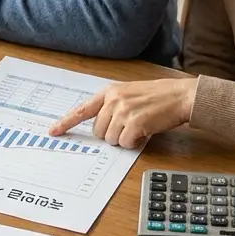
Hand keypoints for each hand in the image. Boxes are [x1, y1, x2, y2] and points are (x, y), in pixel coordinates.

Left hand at [47, 78, 196, 148]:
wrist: (181, 95)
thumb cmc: (159, 97)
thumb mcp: (130, 94)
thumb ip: (112, 106)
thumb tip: (101, 127)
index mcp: (110, 91)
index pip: (82, 109)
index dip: (66, 122)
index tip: (53, 131)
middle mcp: (113, 100)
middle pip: (98, 131)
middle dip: (112, 135)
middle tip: (129, 128)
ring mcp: (123, 111)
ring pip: (111, 139)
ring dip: (124, 139)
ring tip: (139, 127)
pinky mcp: (135, 123)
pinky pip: (125, 143)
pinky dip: (134, 143)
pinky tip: (145, 132)